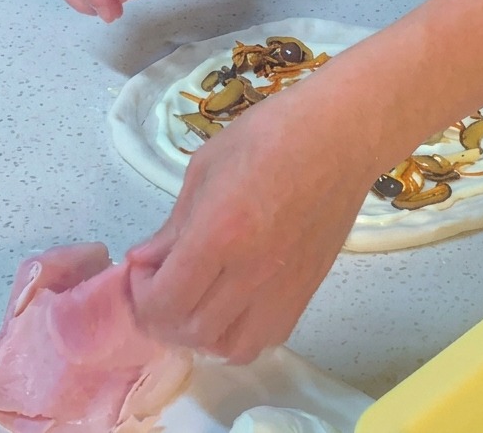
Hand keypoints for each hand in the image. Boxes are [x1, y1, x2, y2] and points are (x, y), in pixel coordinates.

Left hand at [125, 83, 381, 363]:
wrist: (342, 136)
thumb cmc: (271, 134)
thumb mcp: (205, 168)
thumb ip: (173, 225)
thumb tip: (145, 260)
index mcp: (220, 233)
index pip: (164, 302)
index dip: (140, 295)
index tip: (143, 269)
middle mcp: (251, 271)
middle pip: (192, 332)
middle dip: (163, 316)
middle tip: (162, 284)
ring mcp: (284, 287)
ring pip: (231, 348)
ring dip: (202, 334)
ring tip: (197, 301)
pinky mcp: (307, 290)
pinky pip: (268, 338)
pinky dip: (241, 333)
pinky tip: (234, 304)